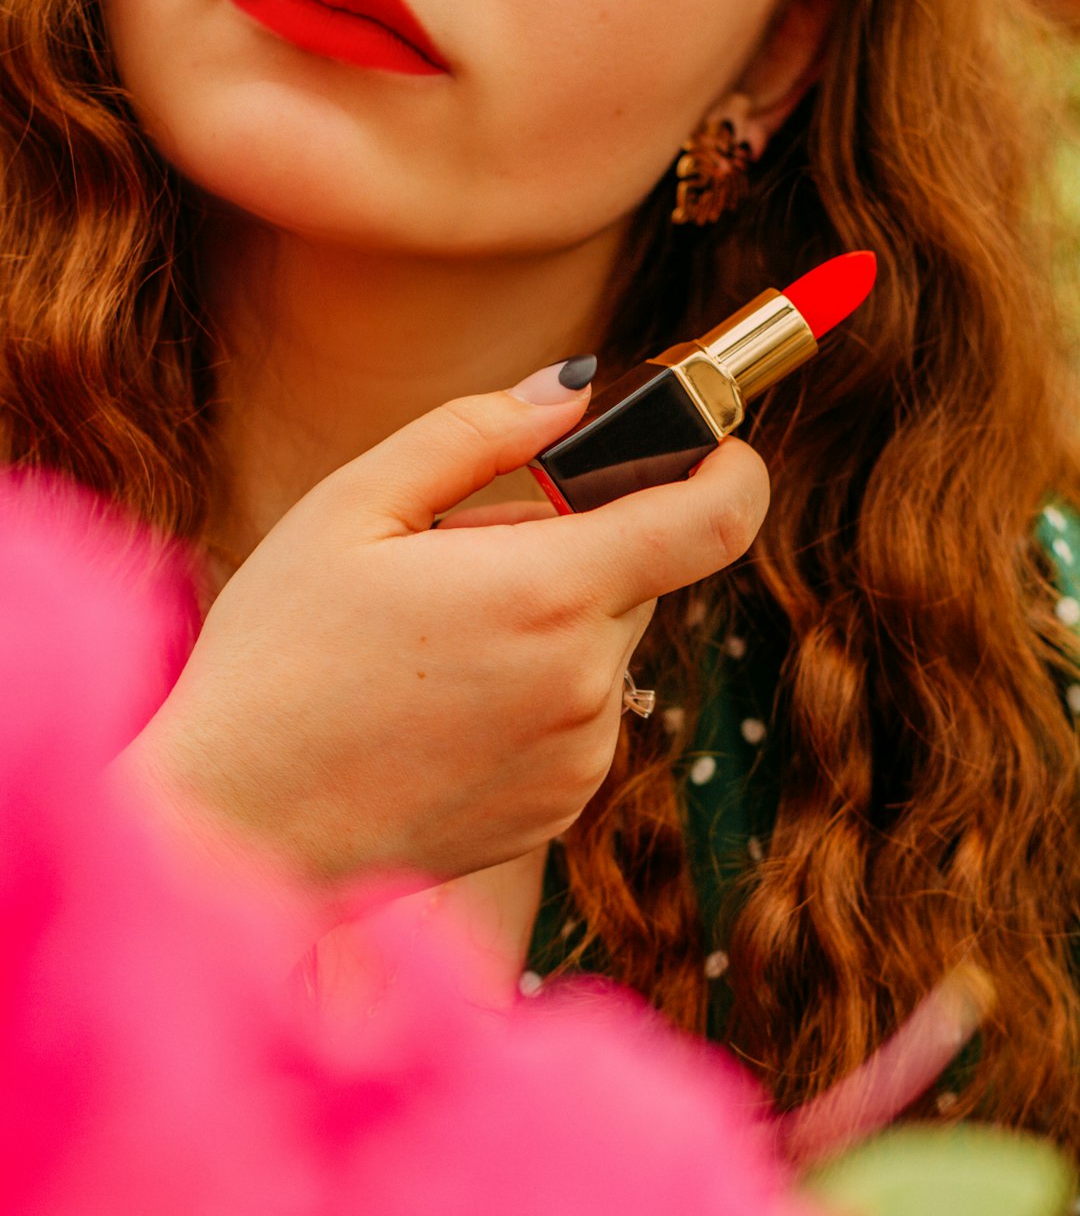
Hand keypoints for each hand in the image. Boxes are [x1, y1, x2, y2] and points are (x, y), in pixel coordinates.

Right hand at [116, 361, 768, 883]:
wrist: (237, 826)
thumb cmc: (277, 655)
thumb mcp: (352, 506)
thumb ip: (477, 430)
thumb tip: (576, 390)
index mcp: (547, 593)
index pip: (715, 520)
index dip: (731, 469)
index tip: (713, 446)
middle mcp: (585, 683)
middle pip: (641, 576)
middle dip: (578, 546)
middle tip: (469, 559)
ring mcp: (580, 756)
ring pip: (607, 647)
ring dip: (555, 623)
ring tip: (440, 643)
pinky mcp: (560, 807)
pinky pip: (582, 717)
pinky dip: (539, 693)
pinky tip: (444, 707)